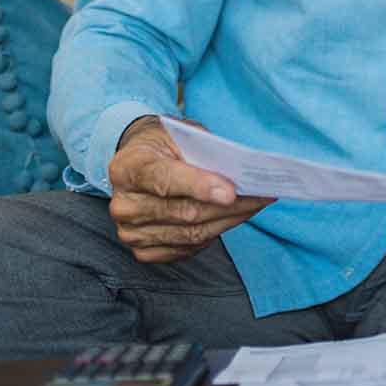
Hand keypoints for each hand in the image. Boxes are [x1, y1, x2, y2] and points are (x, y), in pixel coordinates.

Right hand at [106, 116, 272, 262]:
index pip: (165, 180)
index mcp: (128, 167)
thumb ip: (203, 154)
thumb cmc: (166, 145)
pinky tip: (231, 219)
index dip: (200, 186)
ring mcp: (130, 231)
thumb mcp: (182, 135)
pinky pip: (186, 249)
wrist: (141, 162)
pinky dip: (213, 234)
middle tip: (262, 196)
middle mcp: (124, 203)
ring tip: (255, 206)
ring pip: (191, 234)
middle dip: (229, 206)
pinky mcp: (142, 249)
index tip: (231, 192)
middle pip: (185, 212)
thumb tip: (237, 178)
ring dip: (229, 221)